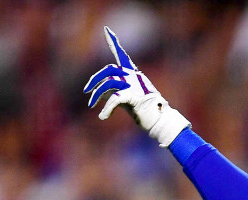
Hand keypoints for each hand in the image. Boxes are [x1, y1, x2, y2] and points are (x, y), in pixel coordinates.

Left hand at [84, 27, 190, 147]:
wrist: (161, 122)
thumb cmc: (145, 112)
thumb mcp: (127, 99)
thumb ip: (114, 92)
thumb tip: (98, 93)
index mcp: (134, 75)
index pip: (122, 55)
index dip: (113, 42)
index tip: (106, 29)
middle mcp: (134, 76)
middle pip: (109, 69)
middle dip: (95, 79)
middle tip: (86, 91)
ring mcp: (134, 85)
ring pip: (108, 84)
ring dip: (97, 95)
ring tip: (91, 106)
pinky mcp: (134, 96)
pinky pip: (114, 99)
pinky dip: (106, 108)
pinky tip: (102, 117)